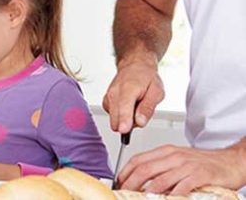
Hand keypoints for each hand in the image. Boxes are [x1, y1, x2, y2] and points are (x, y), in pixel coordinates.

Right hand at [103, 57, 163, 132]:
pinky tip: (128, 107)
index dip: (124, 122)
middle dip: (130, 124)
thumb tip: (140, 122)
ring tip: (135, 107)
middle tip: (140, 112)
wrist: (134, 65)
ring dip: (126, 120)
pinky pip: (113, 117)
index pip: (123, 108)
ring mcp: (108, 97)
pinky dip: (121, 116)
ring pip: (114, 121)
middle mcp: (114, 93)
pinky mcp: (106, 101)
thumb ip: (148, 108)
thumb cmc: (146, 77)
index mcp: (128, 89)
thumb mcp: (157, 91)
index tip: (124, 131)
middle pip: (116, 120)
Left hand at [118, 144, 245, 194]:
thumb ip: (160, 166)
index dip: (125, 172)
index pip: (138, 159)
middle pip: (145, 169)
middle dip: (131, 183)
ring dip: (147, 192)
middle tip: (125, 192)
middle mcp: (173, 156)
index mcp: (165, 151)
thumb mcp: (177, 159)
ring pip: (160, 179)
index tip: (119, 182)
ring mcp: (186, 165)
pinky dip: (171, 195)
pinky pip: (181, 187)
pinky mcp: (199, 175)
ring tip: (140, 198)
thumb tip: (141, 179)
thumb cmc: (201, 162)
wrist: (228, 161)